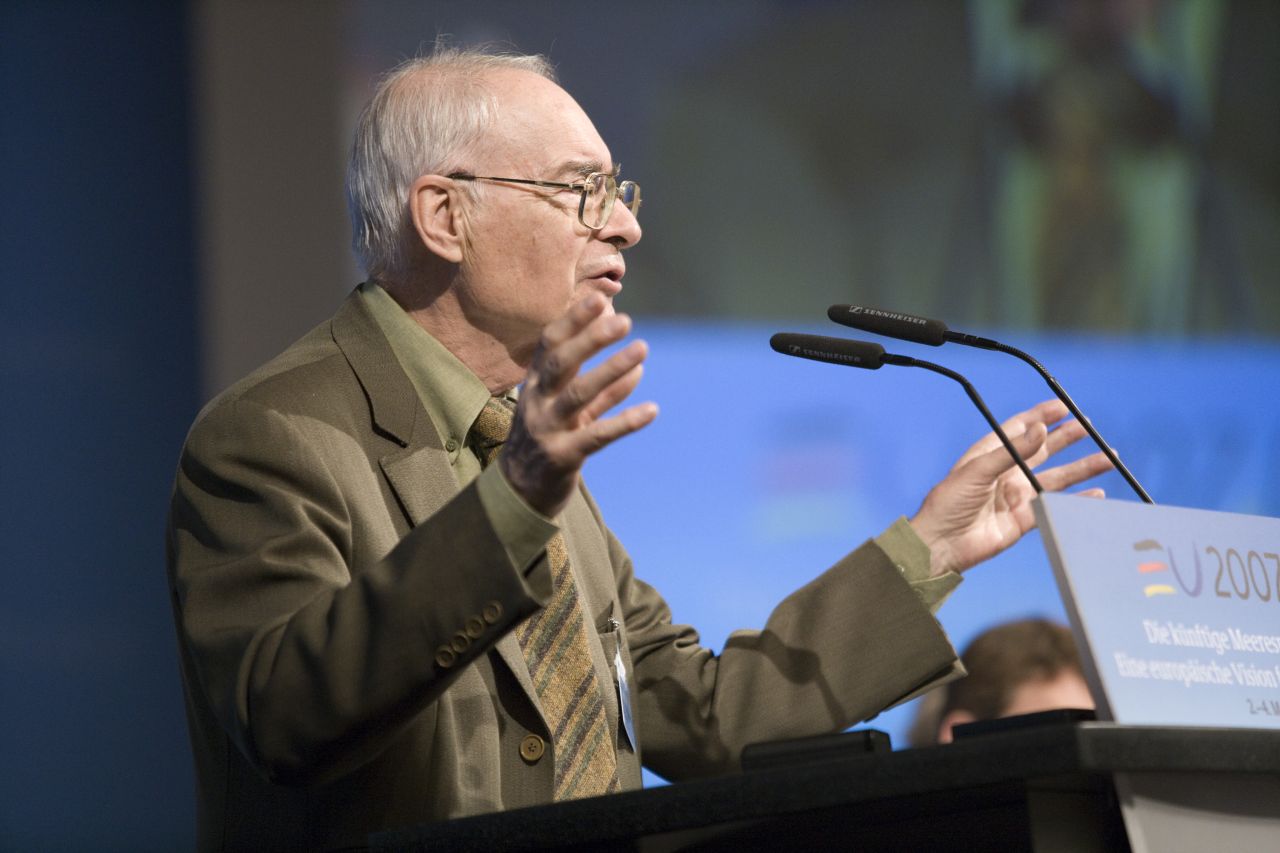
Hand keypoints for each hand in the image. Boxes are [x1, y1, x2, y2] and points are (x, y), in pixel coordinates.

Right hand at [501, 293, 657, 517]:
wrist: (519, 493)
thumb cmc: (547, 440)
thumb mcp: (568, 410)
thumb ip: (600, 389)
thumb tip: (637, 367)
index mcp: (535, 384)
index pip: (550, 343)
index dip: (573, 320)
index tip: (599, 298)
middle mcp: (537, 402)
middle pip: (561, 363)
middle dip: (591, 339)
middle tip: (624, 321)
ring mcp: (547, 429)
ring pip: (579, 394)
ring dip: (612, 370)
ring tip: (643, 350)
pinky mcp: (562, 457)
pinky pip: (597, 435)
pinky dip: (625, 421)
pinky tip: (652, 410)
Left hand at [908, 399, 1112, 577]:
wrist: (941, 543)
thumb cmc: (948, 502)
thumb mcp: (977, 470)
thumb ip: (1012, 451)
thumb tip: (1040, 429)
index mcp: (989, 454)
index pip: (1020, 429)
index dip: (1041, 416)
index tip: (1063, 406)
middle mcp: (1006, 472)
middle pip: (1043, 450)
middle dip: (1066, 438)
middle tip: (1089, 427)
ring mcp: (1016, 495)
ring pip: (1056, 478)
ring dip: (1082, 468)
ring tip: (1109, 458)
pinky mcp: (1023, 519)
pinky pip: (1055, 506)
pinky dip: (1077, 500)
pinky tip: (1096, 494)